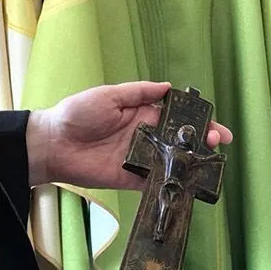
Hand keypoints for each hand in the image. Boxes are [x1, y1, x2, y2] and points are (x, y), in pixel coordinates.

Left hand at [26, 81, 233, 187]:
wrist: (52, 143)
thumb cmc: (76, 114)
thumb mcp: (108, 95)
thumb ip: (138, 92)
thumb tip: (168, 87)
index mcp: (141, 114)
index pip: (176, 117)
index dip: (197, 120)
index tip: (215, 125)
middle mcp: (145, 136)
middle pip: (180, 140)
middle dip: (202, 141)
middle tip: (218, 142)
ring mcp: (139, 159)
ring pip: (172, 161)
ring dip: (191, 162)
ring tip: (209, 161)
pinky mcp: (130, 179)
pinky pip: (155, 182)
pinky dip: (171, 183)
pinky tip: (187, 182)